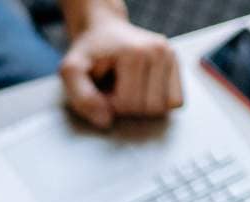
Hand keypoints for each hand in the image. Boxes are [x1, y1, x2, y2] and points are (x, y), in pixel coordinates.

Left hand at [60, 9, 183, 128]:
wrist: (104, 31)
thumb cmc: (88, 52)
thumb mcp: (71, 70)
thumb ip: (81, 97)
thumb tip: (106, 122)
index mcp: (136, 52)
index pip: (127, 105)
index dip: (108, 103)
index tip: (101, 86)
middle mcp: (160, 52)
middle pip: (147, 108)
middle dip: (125, 106)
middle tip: (113, 86)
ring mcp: (172, 58)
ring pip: (161, 109)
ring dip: (140, 106)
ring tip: (127, 86)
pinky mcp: (178, 66)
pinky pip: (175, 102)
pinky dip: (156, 102)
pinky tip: (142, 88)